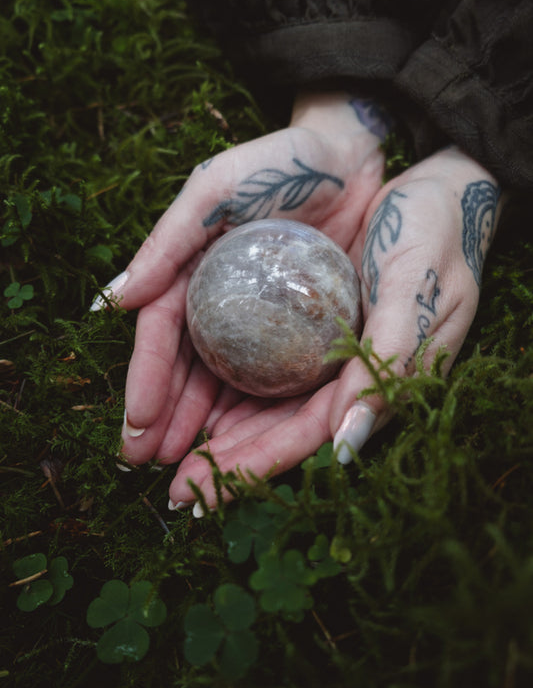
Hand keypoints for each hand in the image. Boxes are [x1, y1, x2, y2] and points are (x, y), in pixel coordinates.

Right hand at [95, 93, 385, 473]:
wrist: (349, 157)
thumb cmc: (278, 165)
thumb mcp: (216, 191)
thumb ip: (167, 241)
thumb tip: (112, 300)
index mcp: (192, 277)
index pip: (162, 338)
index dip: (147, 382)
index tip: (137, 425)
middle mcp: (222, 308)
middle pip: (189, 375)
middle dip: (168, 424)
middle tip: (153, 468)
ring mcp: (262, 326)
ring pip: (228, 390)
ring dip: (207, 434)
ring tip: (190, 474)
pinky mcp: (306, 336)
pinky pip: (279, 384)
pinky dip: (259, 418)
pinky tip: (244, 448)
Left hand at [165, 145, 500, 512]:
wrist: (441, 192)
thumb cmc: (436, 237)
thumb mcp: (416, 292)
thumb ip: (386, 365)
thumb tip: (346, 447)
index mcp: (380, 383)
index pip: (304, 437)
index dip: (251, 468)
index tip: (199, 495)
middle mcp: (349, 378)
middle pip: (276, 430)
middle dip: (223, 463)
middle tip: (172, 491)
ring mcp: (329, 355)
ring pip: (266, 403)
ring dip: (218, 429)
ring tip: (167, 451)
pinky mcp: (315, 328)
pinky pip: (266, 365)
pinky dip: (229, 385)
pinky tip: (193, 400)